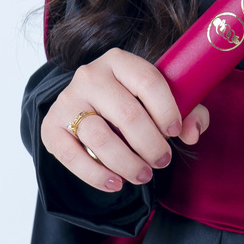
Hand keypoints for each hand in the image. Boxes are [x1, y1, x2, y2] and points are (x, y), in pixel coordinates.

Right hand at [41, 47, 209, 194]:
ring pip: (100, 137)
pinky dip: (96, 175)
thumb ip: (187, 111)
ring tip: (143, 175)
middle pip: (127, 113)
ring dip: (127, 163)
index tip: (175, 132)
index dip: (167, 110)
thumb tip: (192, 132)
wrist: (86, 106)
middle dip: (151, 144)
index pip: (148, 81)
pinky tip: (116, 183)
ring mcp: (67, 101)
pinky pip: (73, 157)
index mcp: (119, 61)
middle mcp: (90, 76)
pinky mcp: (51, 128)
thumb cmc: (131, 102)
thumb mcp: (159, 98)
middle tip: (162, 161)